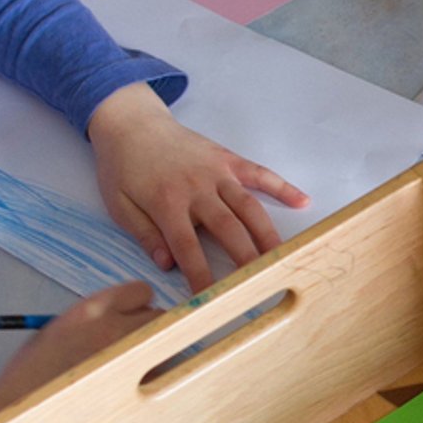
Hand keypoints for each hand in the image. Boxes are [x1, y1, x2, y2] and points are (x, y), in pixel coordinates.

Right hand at [0, 283, 162, 419]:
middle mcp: (115, 327)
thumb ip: (95, 319)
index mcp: (92, 310)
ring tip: (128, 366)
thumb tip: (127, 318)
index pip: (142, 291)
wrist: (20, 409)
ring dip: (154, 351)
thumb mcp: (59, 329)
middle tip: (132, 342)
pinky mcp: (138, 385)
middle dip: (149, 326)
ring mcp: (131, 356)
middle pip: (159, 315)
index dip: (137, 305)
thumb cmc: (33, 372)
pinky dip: (152, 376)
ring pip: (164, 344)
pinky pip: (160, 373)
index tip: (131, 316)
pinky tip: (128, 386)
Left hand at [87, 84, 308, 291]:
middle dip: (245, 258)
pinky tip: (302, 202)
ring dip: (267, 233)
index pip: (187, 247)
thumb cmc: (122, 167)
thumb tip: (167, 264)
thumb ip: (145, 234)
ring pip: (249, 206)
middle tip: (261, 281)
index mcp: (166, 202)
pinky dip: (283, 188)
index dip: (201, 275)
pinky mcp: (229, 160)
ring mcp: (217, 172)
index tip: (212, 298)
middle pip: (228, 228)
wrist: (132, 123)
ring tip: (283, 256)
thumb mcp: (119, 204)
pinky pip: (260, 174)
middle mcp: (197, 187)